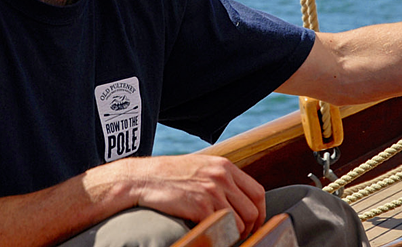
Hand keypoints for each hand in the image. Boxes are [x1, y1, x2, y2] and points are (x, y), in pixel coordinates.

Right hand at [118, 154, 265, 236]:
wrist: (142, 179)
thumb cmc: (168, 176)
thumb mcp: (200, 168)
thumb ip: (220, 179)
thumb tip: (238, 200)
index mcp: (224, 166)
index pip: (257, 192)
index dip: (259, 212)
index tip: (253, 223)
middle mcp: (222, 176)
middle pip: (253, 209)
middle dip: (249, 227)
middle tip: (238, 235)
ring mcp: (212, 191)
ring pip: (241, 223)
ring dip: (234, 234)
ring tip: (222, 236)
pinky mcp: (201, 205)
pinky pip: (223, 228)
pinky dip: (220, 236)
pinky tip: (209, 233)